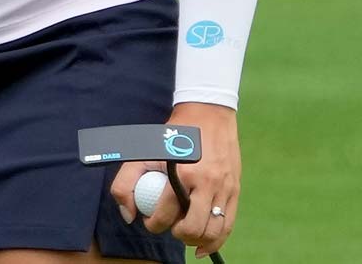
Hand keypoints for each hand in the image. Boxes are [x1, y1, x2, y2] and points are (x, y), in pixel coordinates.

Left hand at [108, 103, 240, 258]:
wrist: (208, 114)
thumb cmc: (172, 134)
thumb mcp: (142, 152)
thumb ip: (125, 184)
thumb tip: (128, 217)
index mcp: (181, 173)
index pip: (166, 214)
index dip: (153, 225)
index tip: (149, 222)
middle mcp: (206, 183)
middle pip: (193, 228)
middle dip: (177, 234)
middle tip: (169, 227)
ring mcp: (224, 188)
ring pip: (214, 231)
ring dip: (196, 240)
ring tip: (184, 234)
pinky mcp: (235, 190)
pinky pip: (228, 224)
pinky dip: (216, 241)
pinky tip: (201, 248)